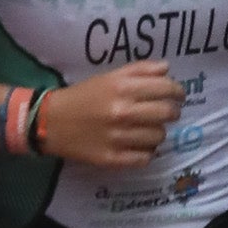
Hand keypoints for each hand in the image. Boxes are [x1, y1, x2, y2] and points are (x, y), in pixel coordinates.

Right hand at [35, 63, 185, 167]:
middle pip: (168, 114)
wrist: (50, 122)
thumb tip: (167, 69)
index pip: (167, 89)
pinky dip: (145, 152)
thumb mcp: (108, 77)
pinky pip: (146, 157)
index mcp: (122, 88)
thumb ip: (139, 70)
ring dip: (157, 132)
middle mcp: (123, 112)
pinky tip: (137, 145)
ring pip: (159, 137)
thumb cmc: (83, 96)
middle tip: (165, 112)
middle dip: (172, 112)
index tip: (177, 95)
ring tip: (145, 129)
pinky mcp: (113, 159)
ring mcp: (118, 138)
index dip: (177, 91)